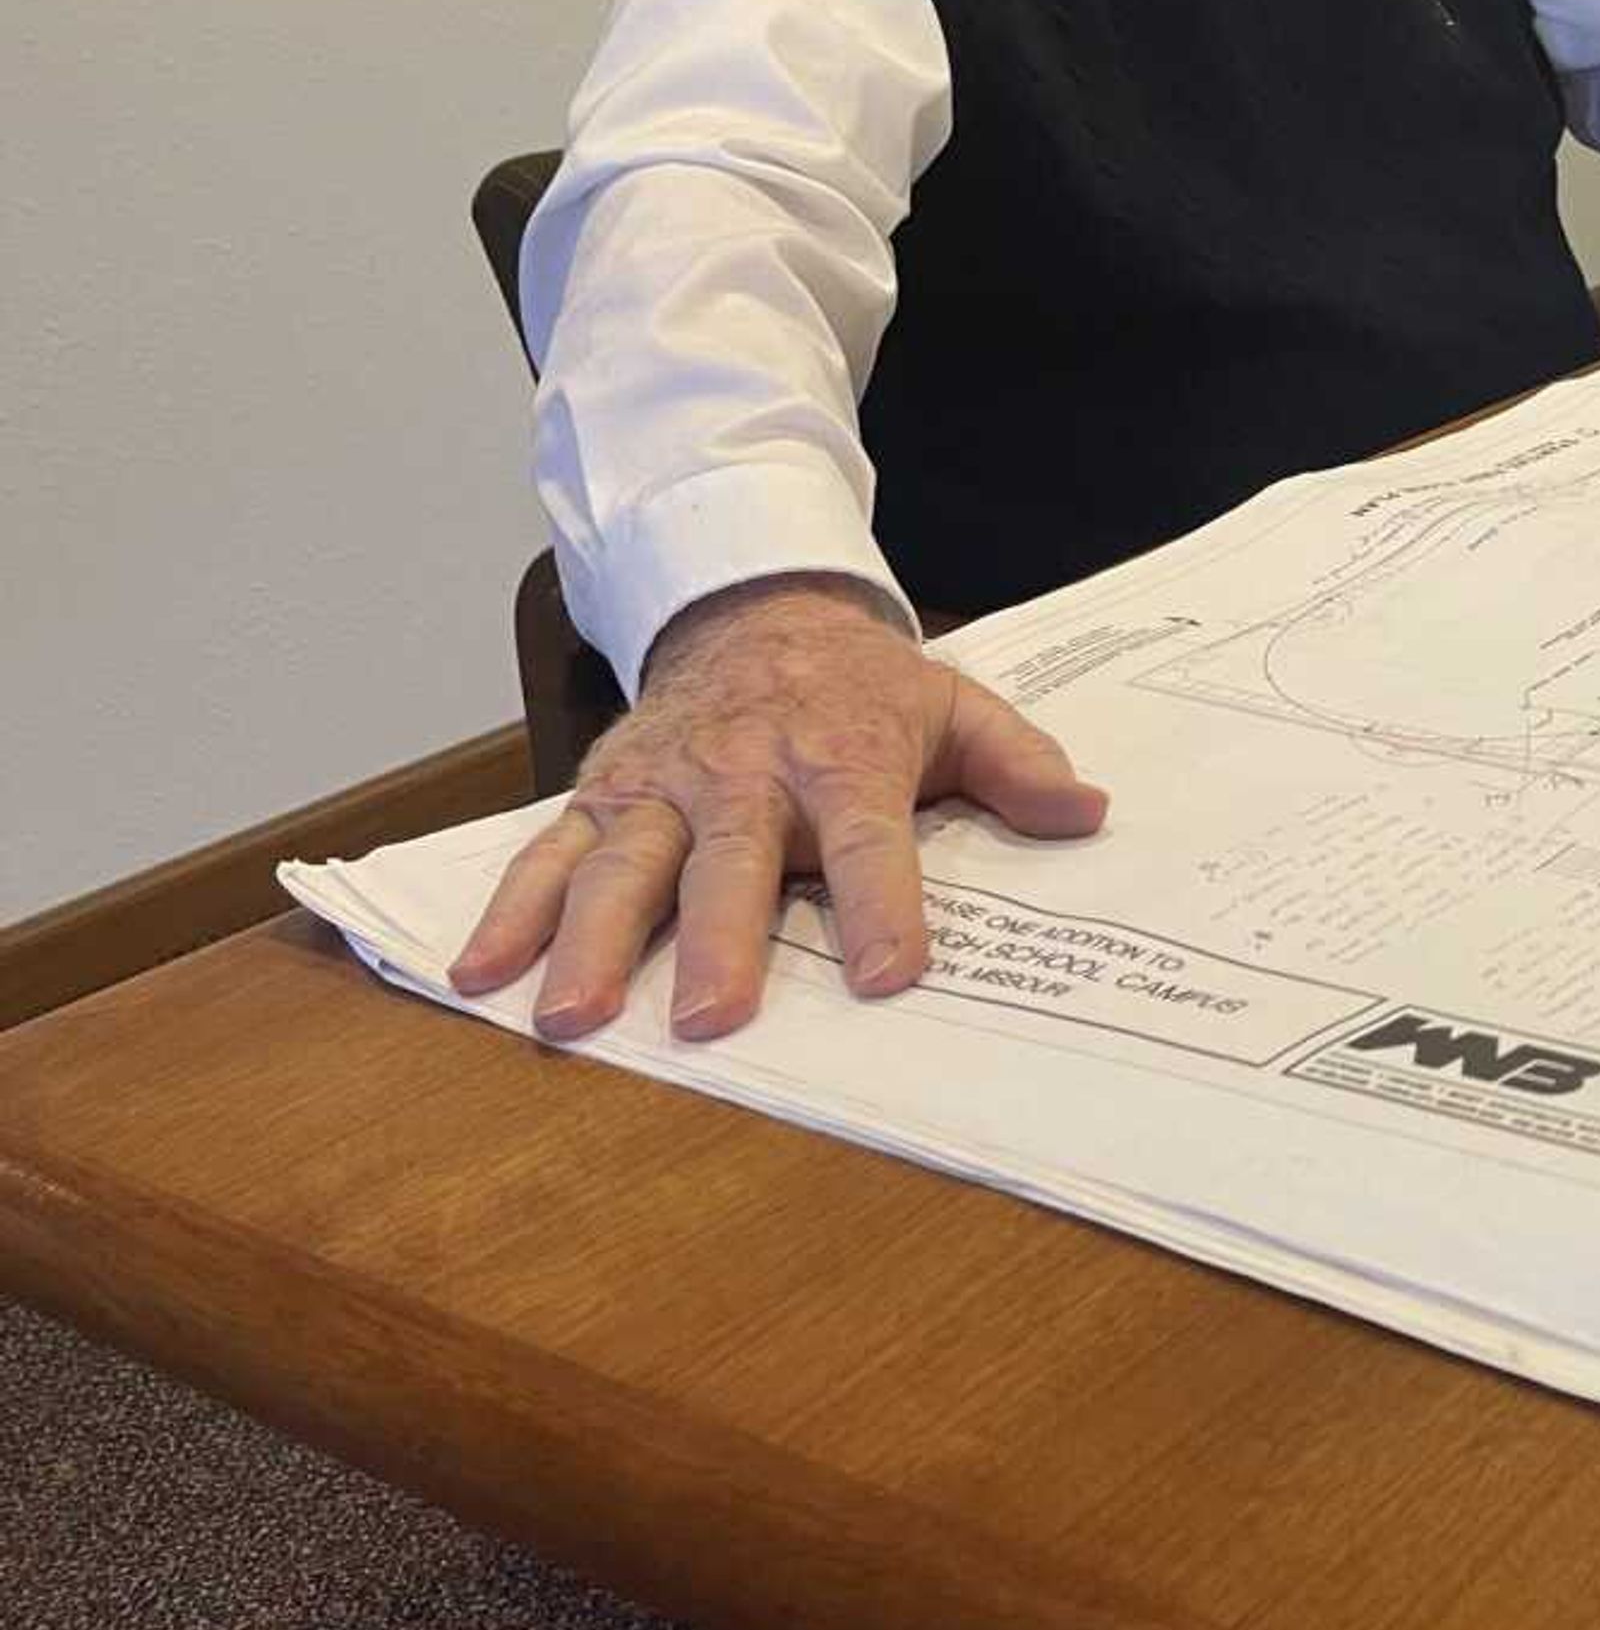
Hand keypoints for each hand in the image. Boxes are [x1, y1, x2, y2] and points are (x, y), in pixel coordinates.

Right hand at [448, 573, 1106, 1043]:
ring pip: (620, 865)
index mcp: (842, 755)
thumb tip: (1089, 814)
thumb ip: (1019, 765)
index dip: (883, 906)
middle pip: (730, 862)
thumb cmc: (862, 685)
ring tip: (568, 1018)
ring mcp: (661, 785)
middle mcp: (743, 772)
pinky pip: (547, 854)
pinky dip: (508, 911)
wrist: (756, 610)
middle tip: (710, 1020)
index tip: (893, 975)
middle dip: (717, 941)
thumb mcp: (953, 705)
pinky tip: (479, 974)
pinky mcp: (601, 793)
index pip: (869, 838)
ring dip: (589, 942)